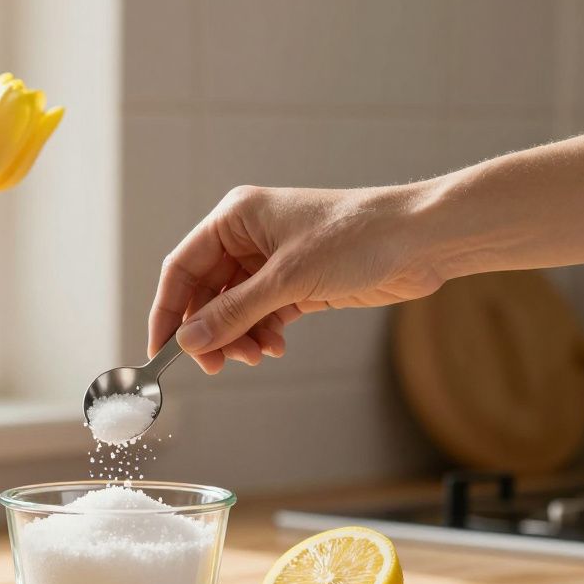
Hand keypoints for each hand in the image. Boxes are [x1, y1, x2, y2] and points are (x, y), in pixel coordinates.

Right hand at [148, 184, 445, 373]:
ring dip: (238, 337)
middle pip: (207, 292)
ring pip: (234, 309)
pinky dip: (263, 335)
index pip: (182, 267)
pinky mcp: (297, 283)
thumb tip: (189, 341)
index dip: (168, 310)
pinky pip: (263, 315)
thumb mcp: (287, 278)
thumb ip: (234, 312)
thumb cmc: (356, 237)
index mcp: (235, 217)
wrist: (421, 240)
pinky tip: (274, 348)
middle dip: (209, 331)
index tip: (162, 351)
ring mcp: (273, 261)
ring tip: (255, 356)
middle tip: (216, 366)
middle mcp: (248, 237)